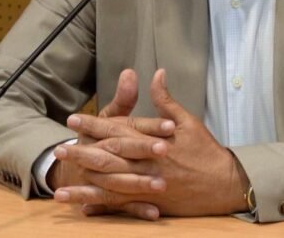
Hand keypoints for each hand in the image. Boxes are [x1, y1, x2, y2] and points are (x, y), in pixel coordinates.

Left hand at [54, 69, 247, 216]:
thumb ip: (166, 100)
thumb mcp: (187, 120)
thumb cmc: (205, 150)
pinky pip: (123, 207)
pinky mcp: (152, 202)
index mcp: (152, 141)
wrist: (224, 183)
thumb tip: (156, 74)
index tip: (73, 120)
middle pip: (108, 159)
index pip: (117, 130)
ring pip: (110, 186)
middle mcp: (146, 164)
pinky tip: (85, 210)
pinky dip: (104, 208)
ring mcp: (148, 186)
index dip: (94, 125)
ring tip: (61, 190)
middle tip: (58, 151)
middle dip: (81, 154)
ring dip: (85, 187)